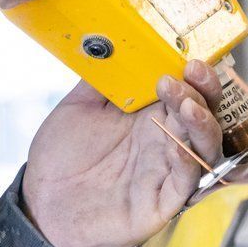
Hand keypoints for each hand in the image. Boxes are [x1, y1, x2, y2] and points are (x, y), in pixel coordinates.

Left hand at [22, 62, 224, 246]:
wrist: (42, 205)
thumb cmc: (61, 158)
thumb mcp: (78, 107)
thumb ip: (102, 77)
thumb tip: (115, 41)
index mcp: (151, 115)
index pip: (188, 89)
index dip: (195, 75)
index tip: (188, 59)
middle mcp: (166, 140)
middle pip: (205, 113)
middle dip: (203, 92)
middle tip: (188, 75)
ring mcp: (167, 171)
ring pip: (205, 146)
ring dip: (202, 124)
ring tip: (186, 105)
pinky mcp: (163, 202)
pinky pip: (187, 182)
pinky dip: (188, 162)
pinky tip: (176, 146)